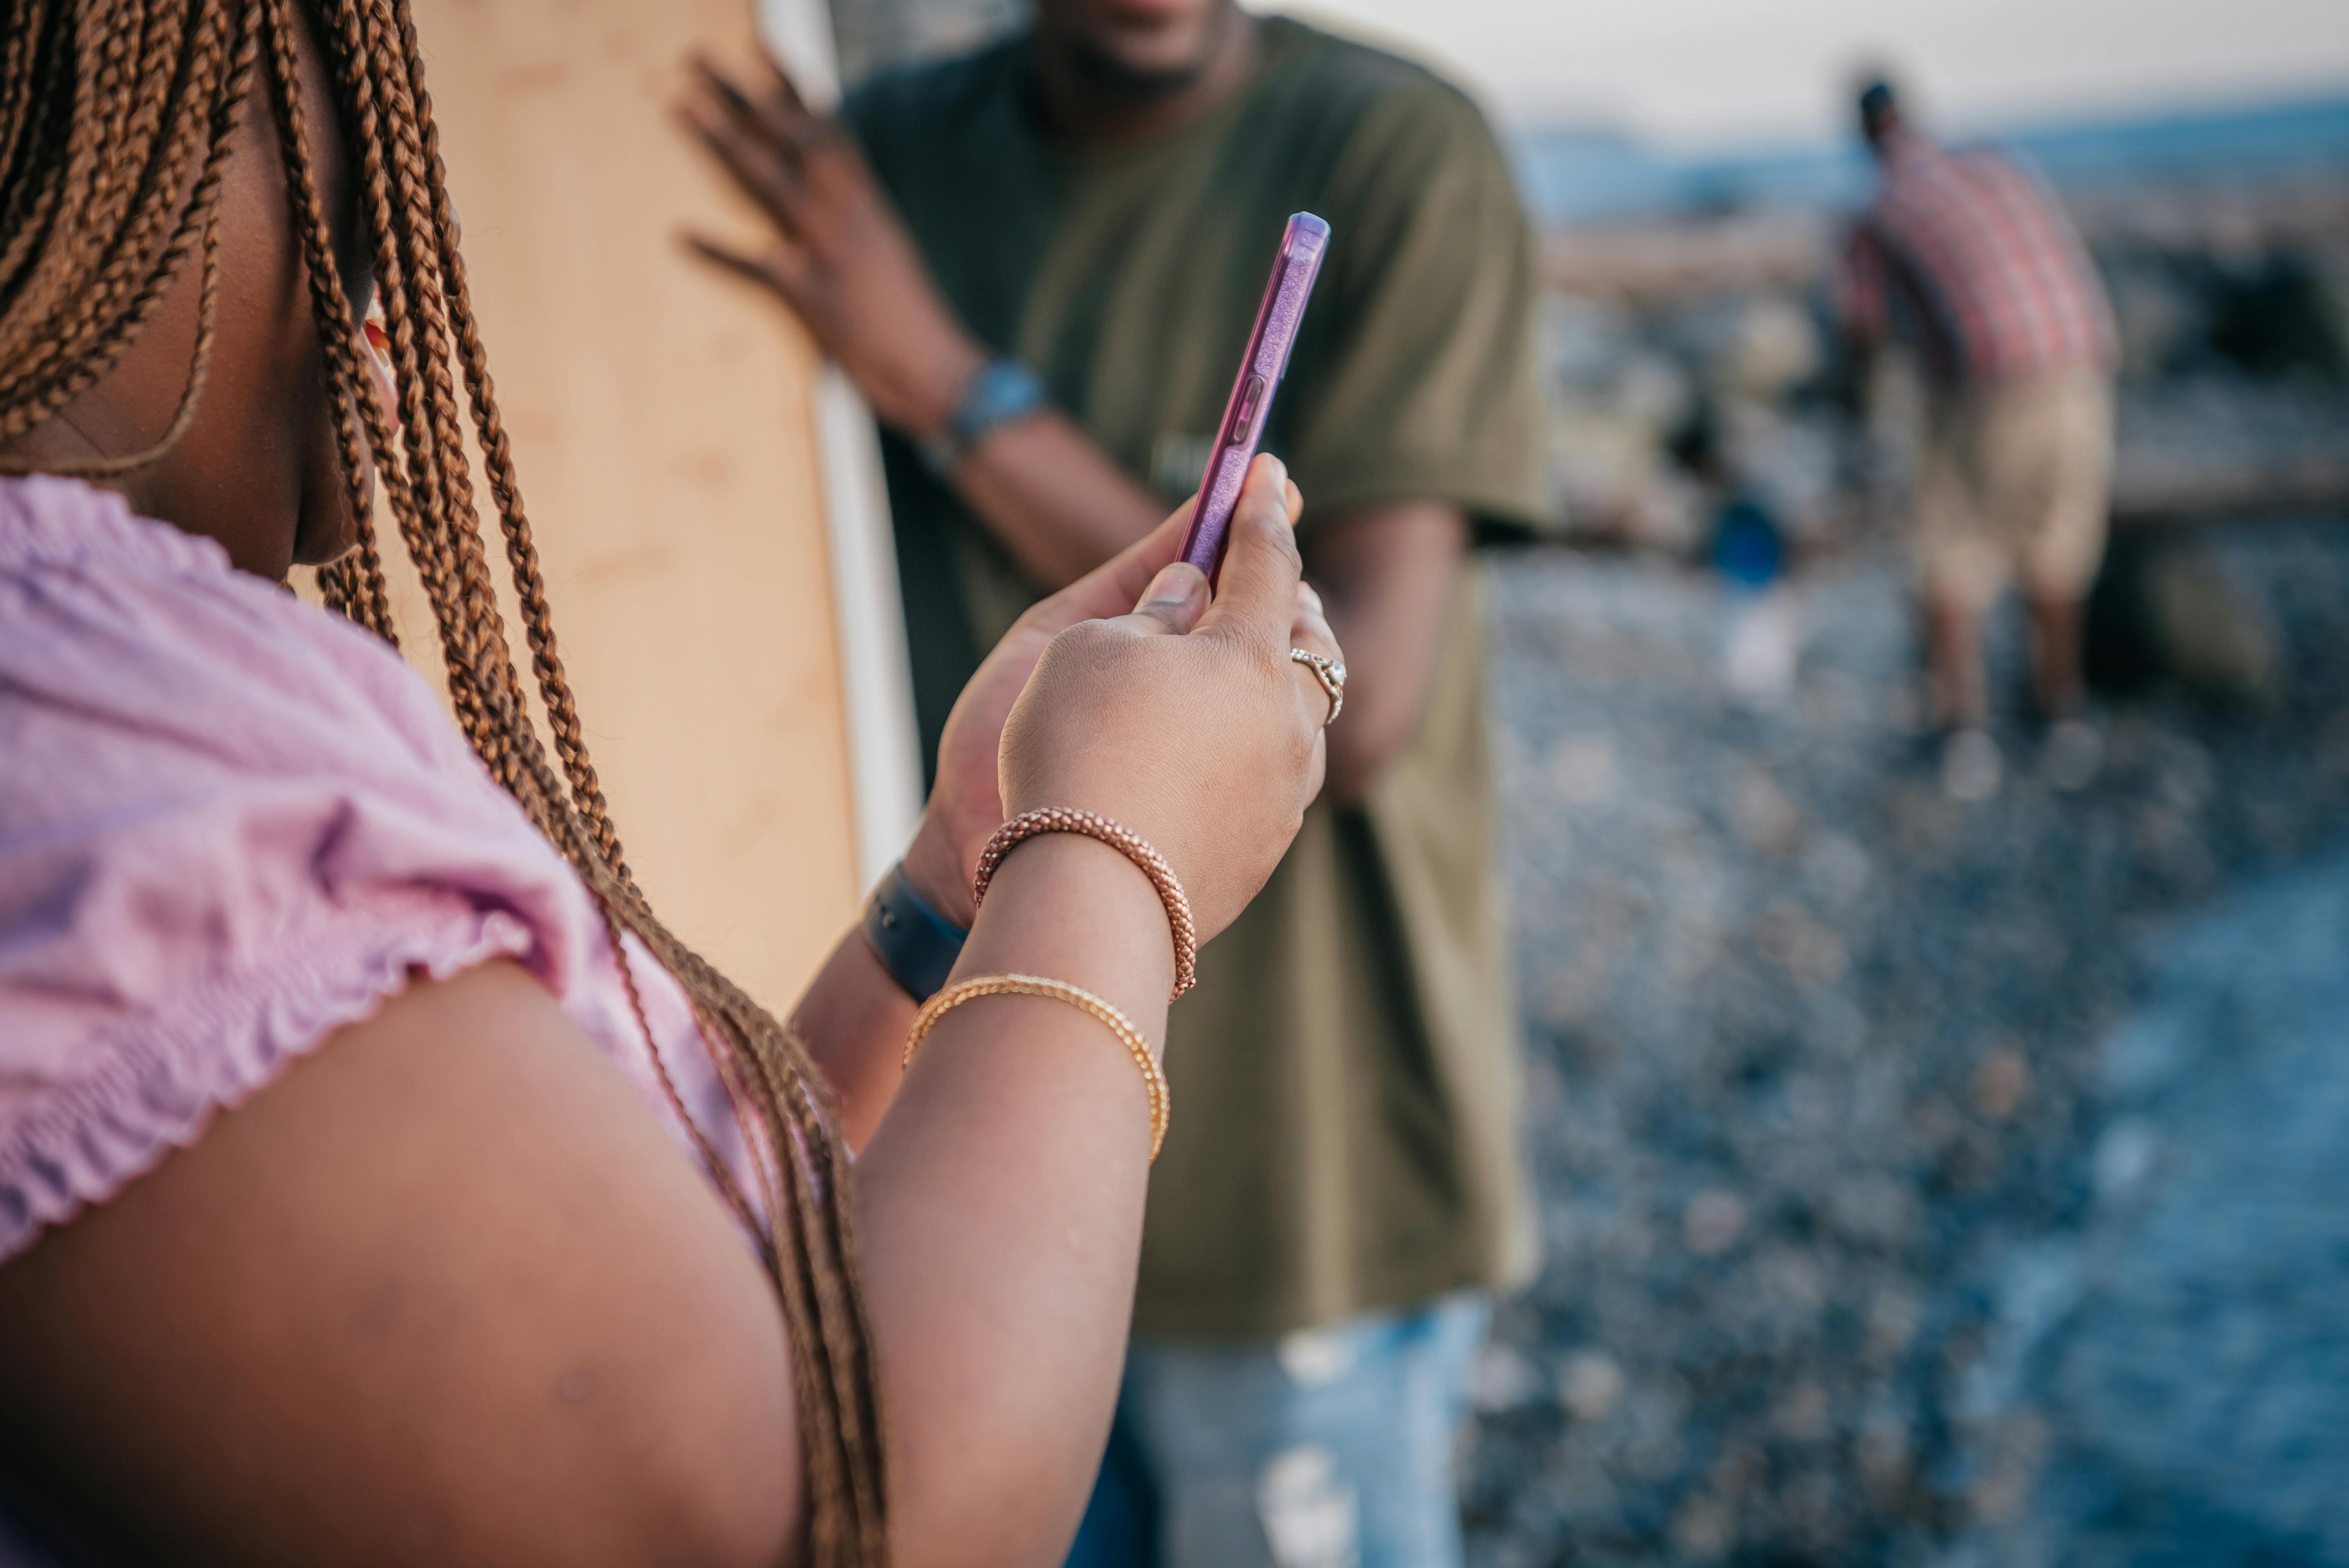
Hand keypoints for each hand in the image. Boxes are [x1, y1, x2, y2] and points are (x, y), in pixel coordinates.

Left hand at [677, 52, 984, 436]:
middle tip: (697, 57)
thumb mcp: (886, 248)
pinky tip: (683, 234)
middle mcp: (847, 214)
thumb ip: (853, 212)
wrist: (935, 370)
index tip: (761, 43)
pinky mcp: (810, 296)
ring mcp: (827, 251)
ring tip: (684, 105)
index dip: (792, 85)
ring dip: (726, 141)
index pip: (827, 127)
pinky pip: (757, 268)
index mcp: (866, 200)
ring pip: (771, 182)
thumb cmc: (909, 316)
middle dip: (744, 94)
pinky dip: (719, 251)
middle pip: (790, 139)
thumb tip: (825, 184)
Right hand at [904, 459, 1332, 934]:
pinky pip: (1281, 773)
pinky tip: (1221, 746)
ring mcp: (1287, 790)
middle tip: (1265, 571)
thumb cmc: (1073, 752)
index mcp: (1251, 654)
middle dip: (1290, 597)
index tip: (1265, 469)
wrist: (1086, 897)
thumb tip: (1193, 589)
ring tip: (1242, 665)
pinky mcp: (1267, 847)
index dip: (1259, 508)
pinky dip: (1260, 741)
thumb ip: (1151, 607)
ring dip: (1280, 677)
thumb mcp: (1089, 647)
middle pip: (1310, 639)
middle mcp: (1288, 720)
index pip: (1267, 559)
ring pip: (1305, 712)